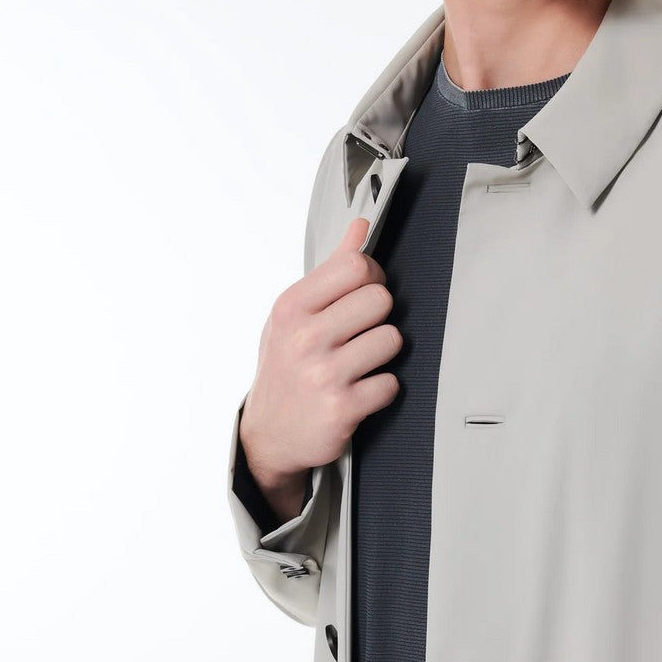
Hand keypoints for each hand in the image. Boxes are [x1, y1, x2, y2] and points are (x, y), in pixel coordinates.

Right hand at [239, 216, 402, 503]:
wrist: (269, 435)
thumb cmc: (285, 366)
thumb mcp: (295, 315)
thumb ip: (331, 269)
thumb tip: (359, 226)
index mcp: (291, 307)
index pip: (356, 266)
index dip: (371, 277)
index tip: (363, 293)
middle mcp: (304, 338)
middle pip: (381, 300)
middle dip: (378, 317)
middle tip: (360, 334)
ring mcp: (323, 374)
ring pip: (392, 340)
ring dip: (382, 354)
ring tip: (359, 364)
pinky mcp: (342, 408)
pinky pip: (391, 383)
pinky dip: (381, 389)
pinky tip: (359, 391)